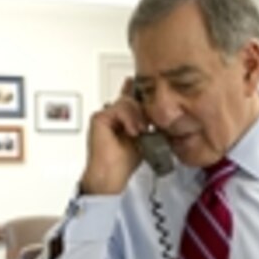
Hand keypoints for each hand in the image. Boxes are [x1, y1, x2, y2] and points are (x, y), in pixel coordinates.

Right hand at [80, 77, 148, 195]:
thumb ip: (147, 122)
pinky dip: (128, 119)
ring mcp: (105, 115)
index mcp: (122, 118)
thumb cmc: (125, 162)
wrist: (112, 174)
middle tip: (146, 126)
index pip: (130, 98)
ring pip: (126, 102)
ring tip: (139, 132)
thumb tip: (160, 113)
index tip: (147, 85)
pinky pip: (118, 108)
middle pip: (131, 98)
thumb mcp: (144, 137)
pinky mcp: (99, 118)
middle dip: (142, 110)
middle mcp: (113, 114)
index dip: (136, 90)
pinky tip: (131, 131)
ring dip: (137, 117)